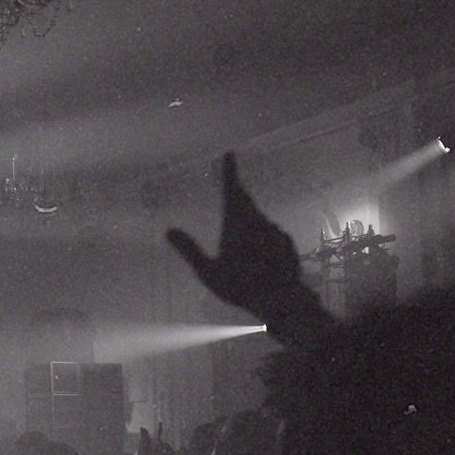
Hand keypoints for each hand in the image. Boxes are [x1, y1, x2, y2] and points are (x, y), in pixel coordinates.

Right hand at [166, 153, 301, 318]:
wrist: (280, 300)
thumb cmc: (240, 286)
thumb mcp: (208, 272)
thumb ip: (189, 250)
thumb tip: (168, 231)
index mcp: (236, 223)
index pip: (232, 190)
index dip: (230, 171)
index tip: (230, 154)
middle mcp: (257, 221)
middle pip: (246, 202)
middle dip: (238, 194)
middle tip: (231, 188)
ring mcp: (275, 231)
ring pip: (259, 220)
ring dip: (249, 222)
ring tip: (242, 238)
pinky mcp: (287, 243)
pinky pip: (271, 234)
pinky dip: (263, 238)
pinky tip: (260, 255)